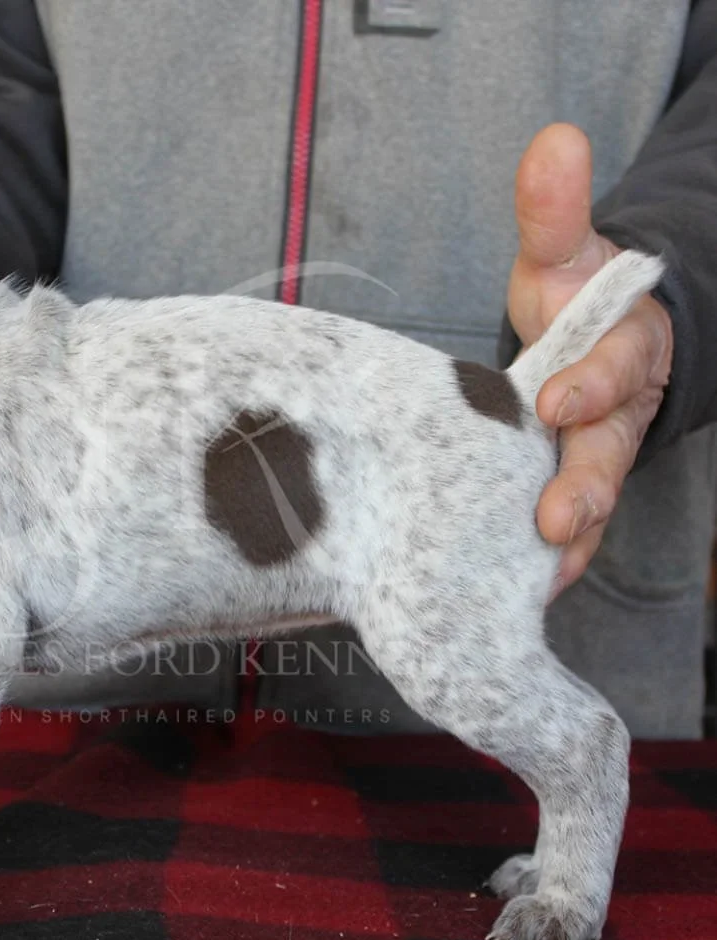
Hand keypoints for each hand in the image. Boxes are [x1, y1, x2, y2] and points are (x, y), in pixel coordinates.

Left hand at [508, 123, 672, 597]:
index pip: (615, 367)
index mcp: (622, 350)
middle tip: (556, 521)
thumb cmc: (573, 300)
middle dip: (585, 487)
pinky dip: (549, 562)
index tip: (557, 400)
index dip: (591, 383)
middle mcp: (615, 413)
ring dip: (568, 541)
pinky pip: (565, 533)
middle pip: (608, 453)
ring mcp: (593, 458)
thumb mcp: (564, 252)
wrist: (593, 342)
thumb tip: (554, 140)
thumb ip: (556, 211)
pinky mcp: (566, 491)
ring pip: (588, 502)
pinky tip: (522, 593)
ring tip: (538, 576)